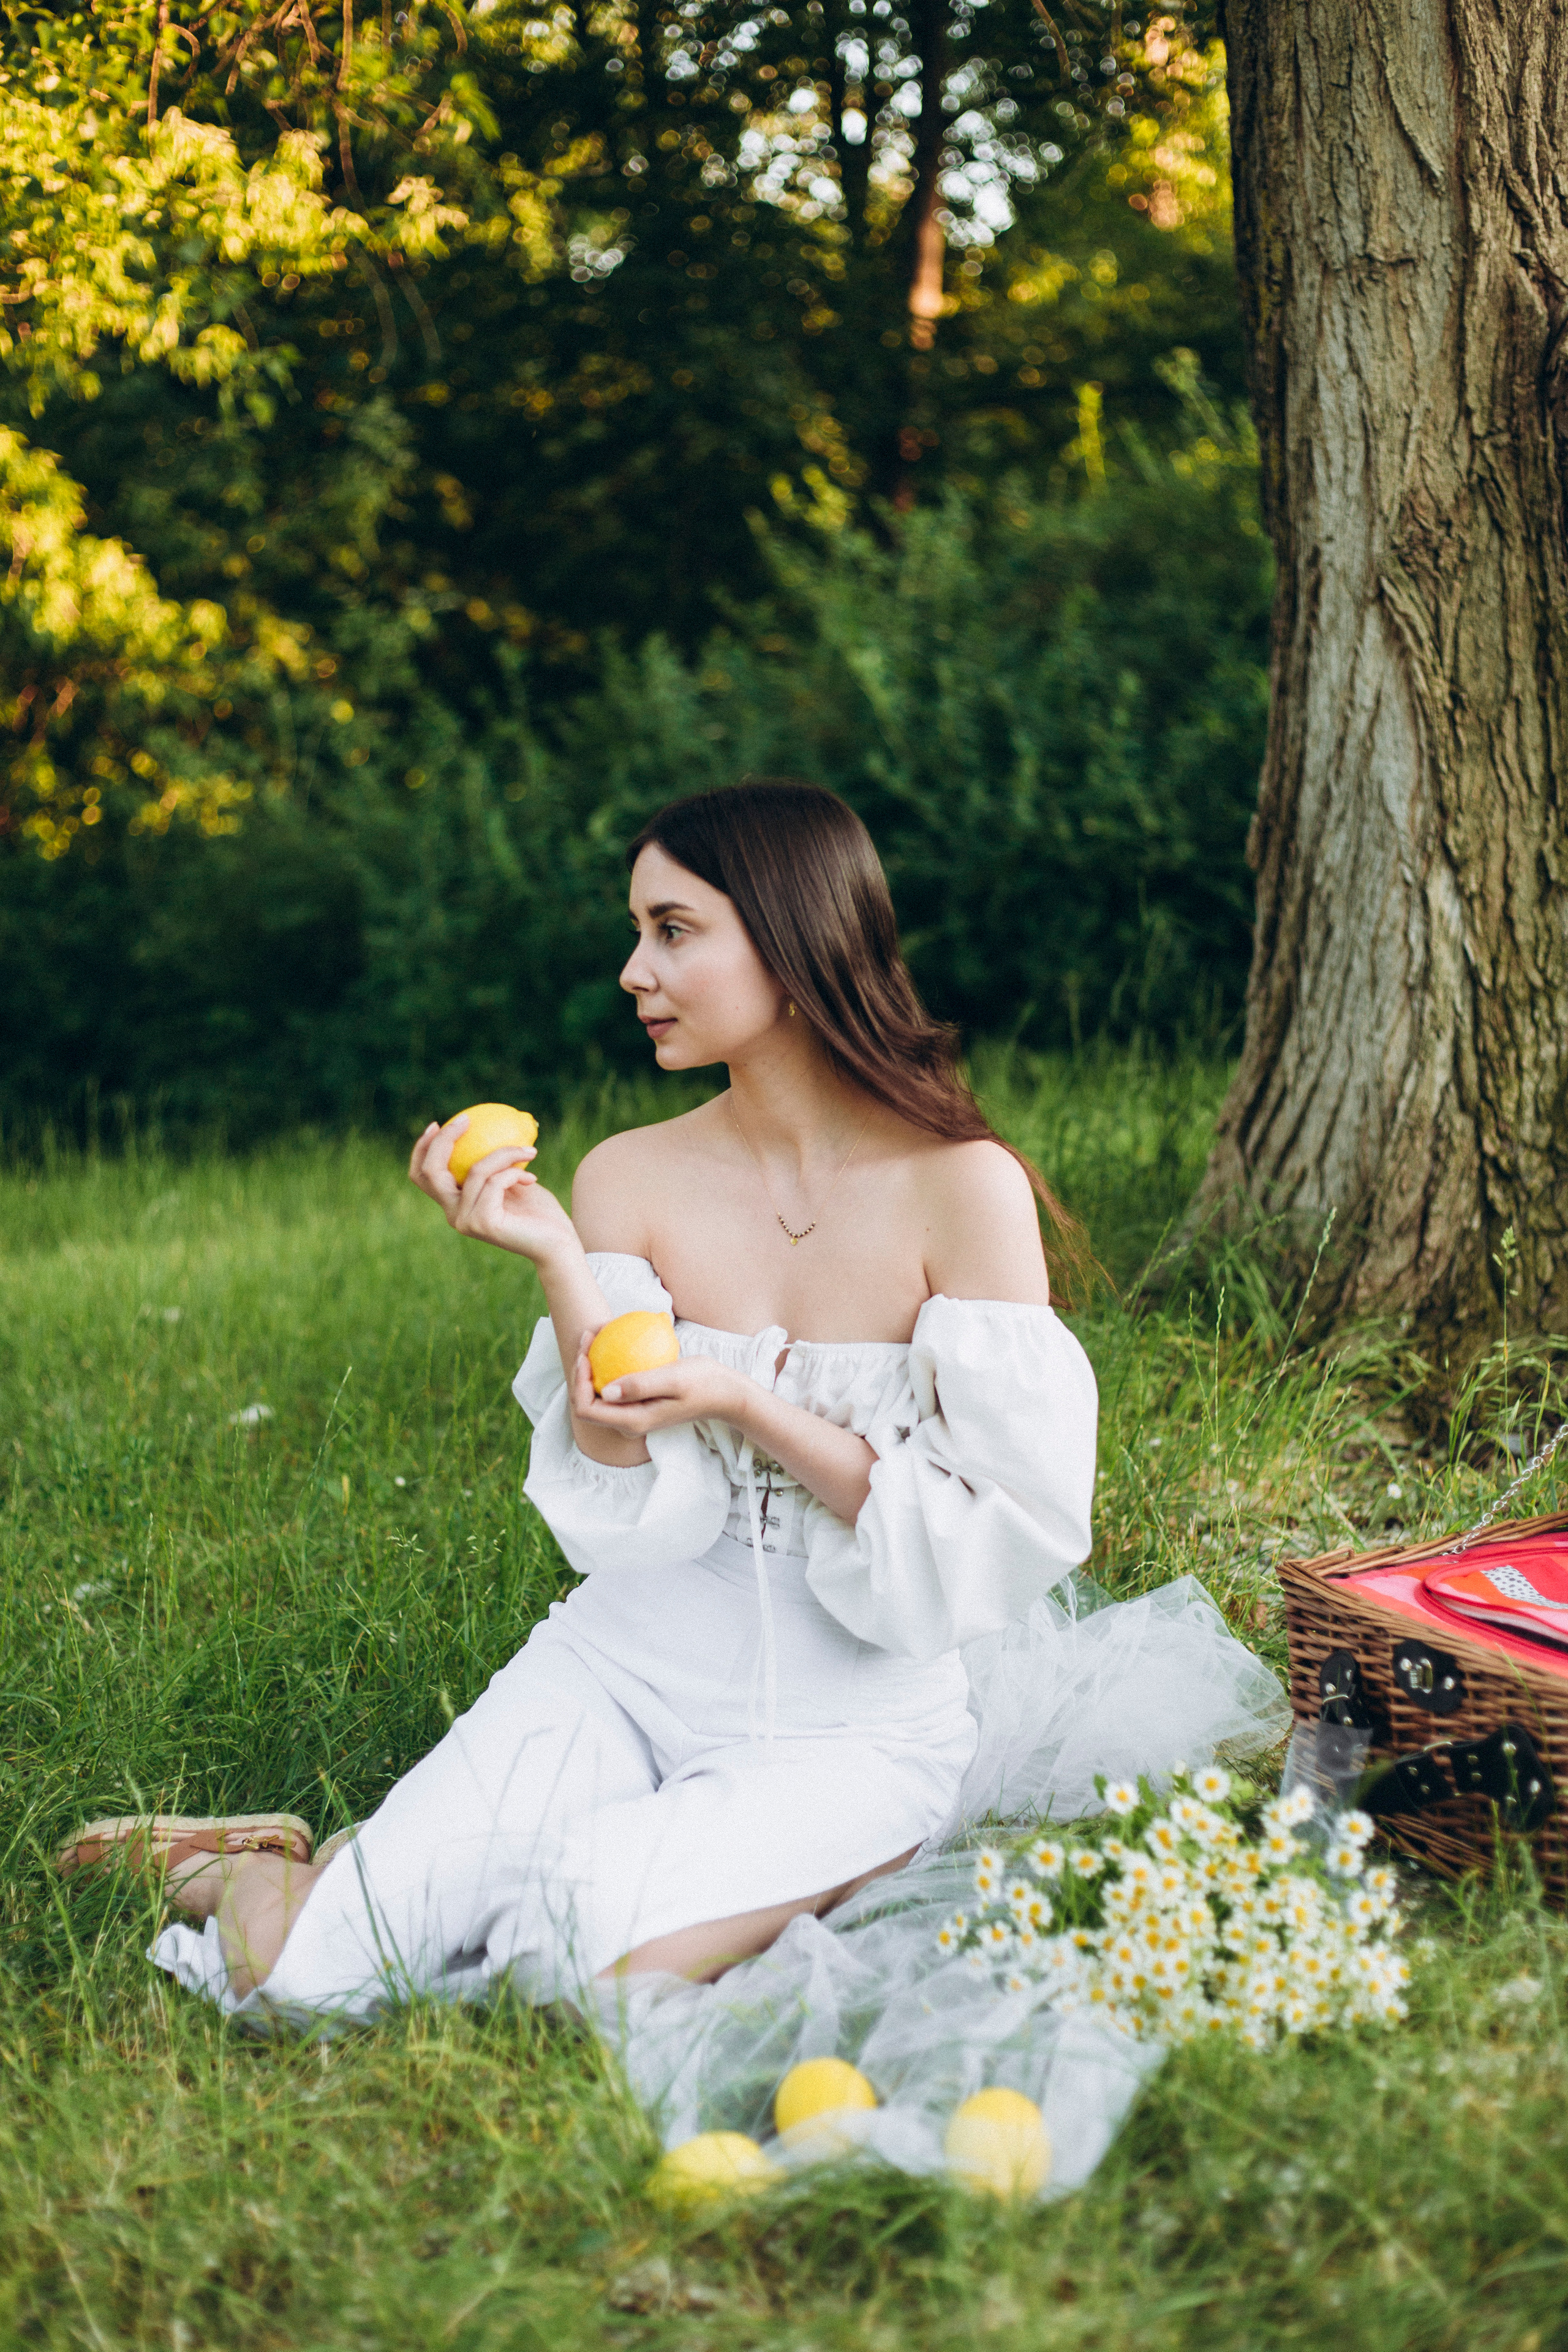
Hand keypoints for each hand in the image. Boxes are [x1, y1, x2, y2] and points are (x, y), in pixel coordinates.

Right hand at [407, 1118, 576, 1265]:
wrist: (557, 1243)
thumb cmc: (537, 1210)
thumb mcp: (511, 1177)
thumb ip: (493, 1162)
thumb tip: (484, 1126)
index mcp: (454, 1204)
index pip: (422, 1176)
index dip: (422, 1148)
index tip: (438, 1123)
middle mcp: (453, 1214)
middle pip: (431, 1172)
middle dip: (444, 1139)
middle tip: (466, 1119)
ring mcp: (466, 1221)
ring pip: (475, 1171)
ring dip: (504, 1154)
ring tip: (529, 1151)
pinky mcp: (483, 1223)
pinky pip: (495, 1182)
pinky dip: (514, 1173)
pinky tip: (532, 1179)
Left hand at [568, 1331, 749, 1438]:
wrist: (724, 1393)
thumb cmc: (702, 1383)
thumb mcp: (673, 1379)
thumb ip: (640, 1386)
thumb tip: (606, 1391)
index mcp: (632, 1421)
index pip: (586, 1408)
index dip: (578, 1381)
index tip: (587, 1351)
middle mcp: (628, 1423)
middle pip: (587, 1402)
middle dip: (581, 1369)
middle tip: (589, 1334)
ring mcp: (633, 1415)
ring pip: (598, 1394)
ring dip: (593, 1365)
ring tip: (598, 1333)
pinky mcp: (639, 1405)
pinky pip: (614, 1387)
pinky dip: (608, 1366)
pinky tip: (614, 1341)